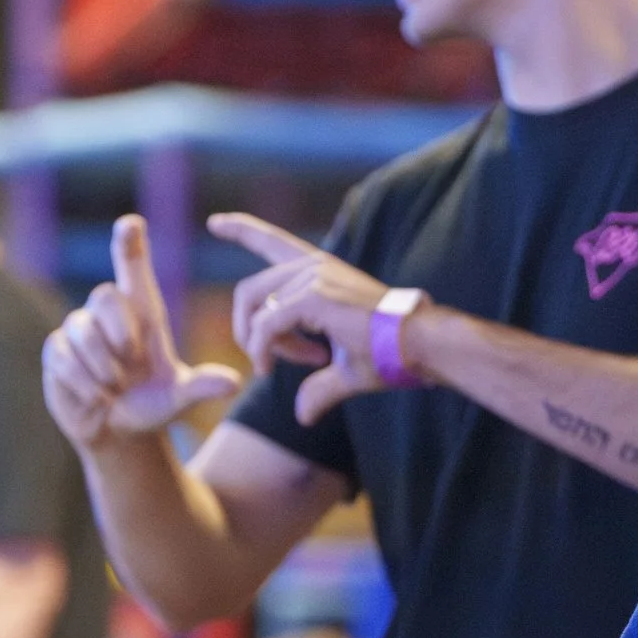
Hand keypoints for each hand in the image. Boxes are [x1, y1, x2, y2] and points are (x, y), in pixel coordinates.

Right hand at [42, 214, 243, 450]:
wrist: (118, 434)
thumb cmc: (152, 406)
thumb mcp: (179, 398)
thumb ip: (201, 387)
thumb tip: (236, 382)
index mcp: (142, 312)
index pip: (132, 265)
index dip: (130, 242)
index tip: (131, 223)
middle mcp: (108, 313)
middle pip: (105, 294)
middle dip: (119, 331)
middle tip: (130, 362)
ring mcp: (78, 329)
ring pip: (82, 329)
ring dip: (103, 366)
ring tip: (115, 388)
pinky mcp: (57, 350)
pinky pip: (64, 356)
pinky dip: (85, 382)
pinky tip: (97, 397)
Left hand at [210, 211, 409, 426]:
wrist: (422, 346)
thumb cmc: (393, 355)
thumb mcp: (346, 369)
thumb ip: (319, 386)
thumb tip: (302, 416)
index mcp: (319, 271)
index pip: (271, 241)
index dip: (241, 228)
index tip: (215, 221)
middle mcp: (313, 266)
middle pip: (249, 291)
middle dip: (248, 331)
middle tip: (270, 364)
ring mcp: (313, 277)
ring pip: (255, 311)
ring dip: (262, 348)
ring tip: (297, 365)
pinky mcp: (313, 297)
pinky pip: (266, 327)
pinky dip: (264, 351)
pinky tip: (277, 367)